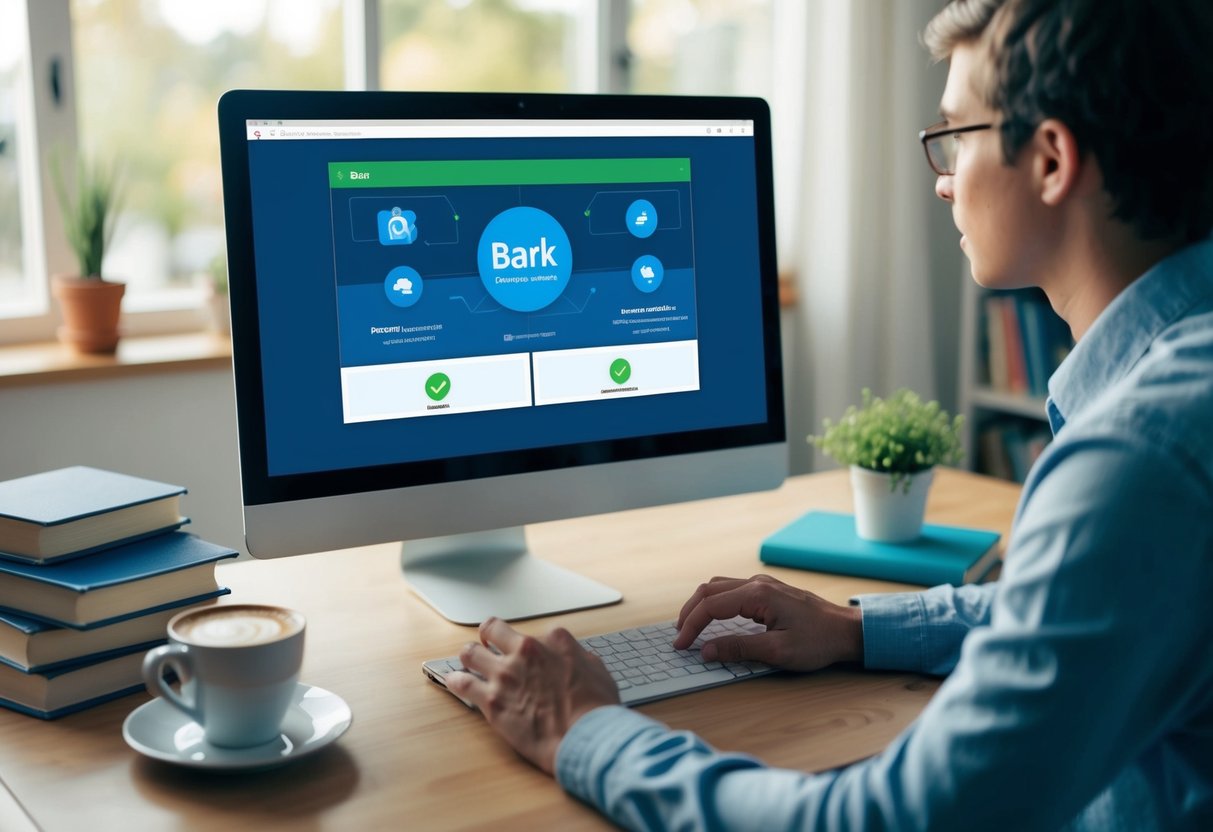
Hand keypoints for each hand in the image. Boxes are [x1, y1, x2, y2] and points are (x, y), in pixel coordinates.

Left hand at [446, 617, 620, 774]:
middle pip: (493, 630)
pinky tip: (454, 682)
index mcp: (554, 641)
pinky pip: (462, 684)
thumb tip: (577, 658)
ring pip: (471, 653)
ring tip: (470, 663)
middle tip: (488, 644)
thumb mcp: (598, 672)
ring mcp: (505, 674)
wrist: (585, 737)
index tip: (530, 657)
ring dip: (470, 657)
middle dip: (489, 636)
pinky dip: (456, 681)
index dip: (531, 647)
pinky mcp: (491, 700)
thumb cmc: (596, 708)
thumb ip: (581, 658)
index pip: (533, 634)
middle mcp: (525, 651)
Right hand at [673, 574, 863, 671]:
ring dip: (701, 605)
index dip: (691, 626)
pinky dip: (715, 602)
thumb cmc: (818, 642)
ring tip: (690, 626)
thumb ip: (739, 648)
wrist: (847, 631)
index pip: (711, 606)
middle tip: (679, 636)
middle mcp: (757, 583)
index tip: (681, 645)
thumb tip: (706, 650)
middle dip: (690, 612)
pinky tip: (714, 617)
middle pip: (709, 590)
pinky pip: (732, 590)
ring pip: (719, 586)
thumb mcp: (778, 651)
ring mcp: (763, 584)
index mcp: (757, 595)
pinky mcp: (768, 591)